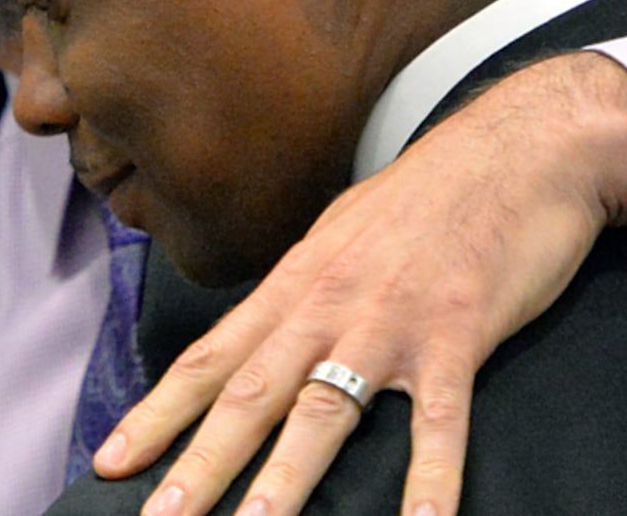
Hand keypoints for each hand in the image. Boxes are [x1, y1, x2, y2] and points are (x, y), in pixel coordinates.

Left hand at [92, 50, 626, 515]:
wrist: (514, 146)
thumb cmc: (427, 197)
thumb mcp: (344, 235)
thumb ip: (304, 291)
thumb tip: (262, 337)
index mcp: (299, 282)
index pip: (213, 356)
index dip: (160, 412)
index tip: (112, 460)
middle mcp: (330, 302)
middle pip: (252, 394)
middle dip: (200, 462)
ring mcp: (392, 318)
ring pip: (325, 410)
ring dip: (285, 479)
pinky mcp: (458, 330)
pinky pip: (442, 418)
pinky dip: (430, 476)